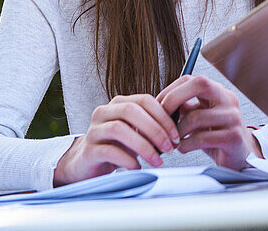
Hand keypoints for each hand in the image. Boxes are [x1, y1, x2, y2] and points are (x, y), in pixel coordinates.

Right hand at [53, 94, 178, 185]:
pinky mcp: (88, 150)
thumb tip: (181, 122)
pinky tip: (138, 167)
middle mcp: (104, 112)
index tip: (176, 134)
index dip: (163, 116)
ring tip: (157, 160)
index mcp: (118, 104)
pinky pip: (109, 151)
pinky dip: (127, 160)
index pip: (144, 100)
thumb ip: (152, 123)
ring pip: (119, 129)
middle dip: (155, 129)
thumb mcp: (135, 131)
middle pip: (131, 111)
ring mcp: (94, 130)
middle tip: (169, 146)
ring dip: (143, 145)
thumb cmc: (116, 146)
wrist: (87, 163)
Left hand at [158, 75, 260, 169]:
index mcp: (218, 92)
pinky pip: (202, 138)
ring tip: (173, 140)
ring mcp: (232, 117)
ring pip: (196, 117)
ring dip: (178, 131)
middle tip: (163, 118)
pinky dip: (186, 145)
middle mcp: (228, 99)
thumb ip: (184, 107)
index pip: (192, 79)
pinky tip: (184, 148)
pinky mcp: (233, 137)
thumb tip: (160, 104)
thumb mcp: (199, 116)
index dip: (171, 89)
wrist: (240, 155)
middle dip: (174, 99)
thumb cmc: (215, 135)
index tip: (158, 105)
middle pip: (200, 84)